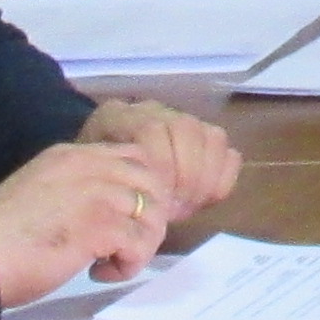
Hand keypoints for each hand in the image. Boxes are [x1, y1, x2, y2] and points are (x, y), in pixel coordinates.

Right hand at [0, 138, 183, 304]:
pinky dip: (127, 266)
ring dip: (138, 246)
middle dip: (148, 218)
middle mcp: (89, 165)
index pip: (133, 157)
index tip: (127, 219)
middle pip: (152, 182)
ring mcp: (98, 193)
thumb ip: (73, 188)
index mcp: (71, 154)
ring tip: (107, 263)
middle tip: (124, 245)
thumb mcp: (39, 190)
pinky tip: (97, 272)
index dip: (140, 191)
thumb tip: (104, 208)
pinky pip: (141, 244)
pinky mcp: (101, 225)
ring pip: (153, 215)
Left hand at [82, 95, 238, 225]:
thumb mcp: (91, 180)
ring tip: (190, 204)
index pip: (152, 129)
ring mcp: (184, 122)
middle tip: (177, 208)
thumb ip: (110, 184)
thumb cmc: (95, 181)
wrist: (102, 173)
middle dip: (187, 174)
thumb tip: (140, 205)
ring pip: (212, 136)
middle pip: (186, 128)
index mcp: (121, 116)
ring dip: (206, 178)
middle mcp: (155, 111)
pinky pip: (228, 153)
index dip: (161, 166)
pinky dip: (222, 178)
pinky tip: (205, 199)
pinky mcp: (206, 140)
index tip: (158, 200)